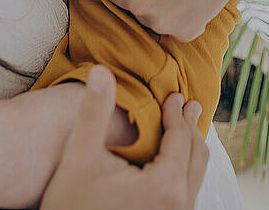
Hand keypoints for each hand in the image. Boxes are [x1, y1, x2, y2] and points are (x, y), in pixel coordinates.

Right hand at [41, 65, 207, 209]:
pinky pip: (187, 190)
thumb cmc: (71, 205)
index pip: (181, 139)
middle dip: (190, 126)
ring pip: (195, 175)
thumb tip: (100, 71)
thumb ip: (94, 112)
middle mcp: (178, 206)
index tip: (173, 94)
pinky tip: (171, 158)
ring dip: (190, 146)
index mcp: (165, 186)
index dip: (176, 112)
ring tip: (184, 127)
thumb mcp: (80, 156)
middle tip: (187, 104)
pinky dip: (185, 167)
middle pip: (196, 156)